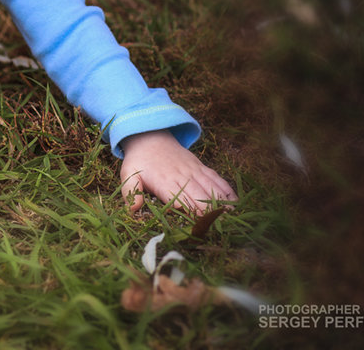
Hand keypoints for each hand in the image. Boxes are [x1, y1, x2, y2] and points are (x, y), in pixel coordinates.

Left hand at [119, 130, 237, 214]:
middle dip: (209, 211)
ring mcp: (193, 171)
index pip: (179, 199)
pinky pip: (216, 179)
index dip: (189, 211)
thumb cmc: (139, 161)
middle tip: (221, 227)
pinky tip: (236, 202)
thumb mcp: (128, 175)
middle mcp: (181, 176)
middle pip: (198, 195)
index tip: (199, 224)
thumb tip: (132, 210)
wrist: (150, 137)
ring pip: (210, 187)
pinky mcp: (200, 167)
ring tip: (232, 217)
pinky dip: (226, 190)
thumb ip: (131, 192)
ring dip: (222, 202)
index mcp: (164, 182)